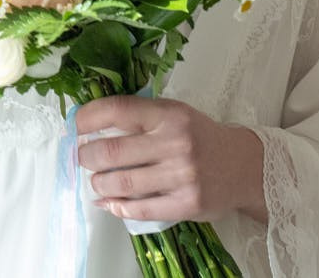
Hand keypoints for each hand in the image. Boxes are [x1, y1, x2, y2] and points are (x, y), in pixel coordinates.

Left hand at [74, 96, 267, 224]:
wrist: (245, 166)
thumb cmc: (200, 137)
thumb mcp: (174, 114)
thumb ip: (138, 118)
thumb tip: (89, 129)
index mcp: (169, 114)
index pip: (117, 110)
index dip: (87, 118)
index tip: (73, 127)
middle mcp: (175, 142)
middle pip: (111, 151)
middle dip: (86, 156)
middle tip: (82, 158)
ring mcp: (182, 175)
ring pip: (122, 183)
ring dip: (99, 184)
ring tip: (97, 181)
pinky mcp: (187, 203)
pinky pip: (140, 209)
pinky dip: (117, 207)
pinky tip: (108, 202)